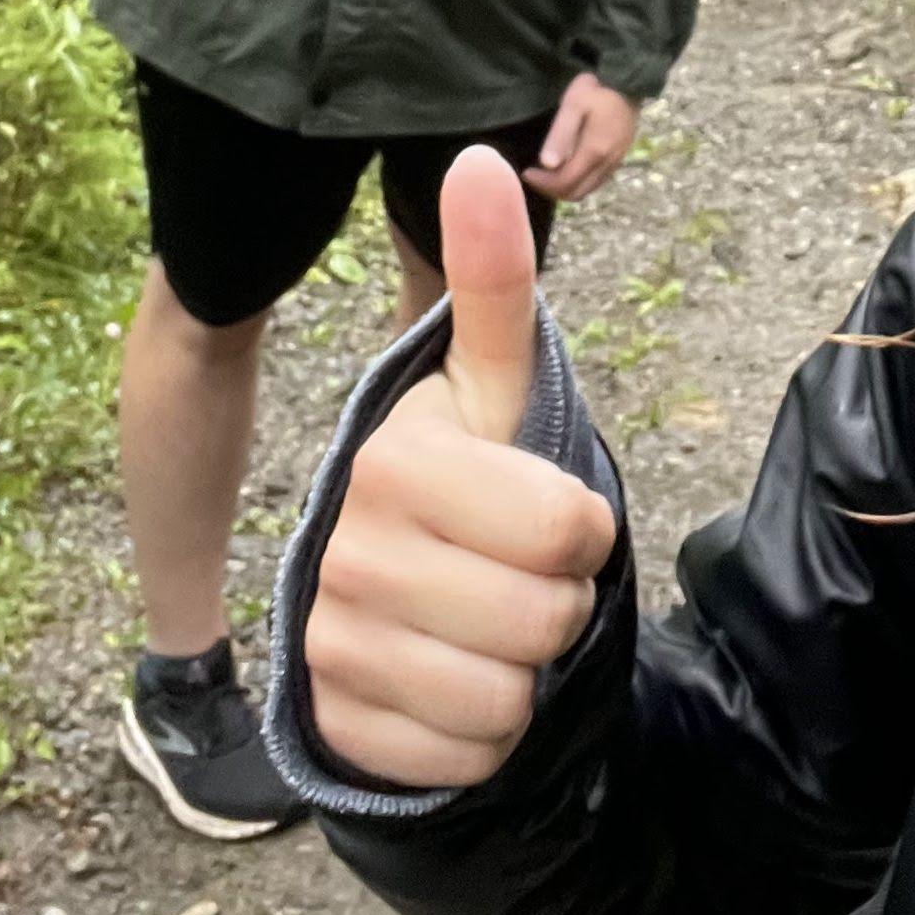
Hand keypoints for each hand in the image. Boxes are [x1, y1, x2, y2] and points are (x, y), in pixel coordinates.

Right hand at [304, 147, 619, 788]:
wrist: (388, 598)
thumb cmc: (463, 481)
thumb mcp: (489, 388)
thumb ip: (492, 282)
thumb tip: (479, 155)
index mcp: (396, 459)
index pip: (568, 528)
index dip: (583, 529)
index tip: (544, 512)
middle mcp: (347, 551)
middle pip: (545, 619)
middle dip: (556, 606)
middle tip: (513, 578)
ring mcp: (331, 646)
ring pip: (507, 699)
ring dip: (521, 676)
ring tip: (483, 629)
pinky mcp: (336, 728)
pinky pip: (465, 759)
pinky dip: (478, 741)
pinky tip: (448, 687)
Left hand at [525, 71, 639, 200]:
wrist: (628, 84)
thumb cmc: (596, 92)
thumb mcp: (573, 106)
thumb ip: (560, 135)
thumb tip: (547, 164)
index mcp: (594, 152)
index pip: (565, 183)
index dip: (543, 184)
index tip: (526, 172)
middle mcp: (607, 163)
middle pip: (576, 193)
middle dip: (552, 190)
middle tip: (535, 175)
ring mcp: (614, 163)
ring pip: (586, 190)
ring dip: (565, 188)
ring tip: (548, 173)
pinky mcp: (618, 159)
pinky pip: (595, 182)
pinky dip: (578, 182)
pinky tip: (567, 167)